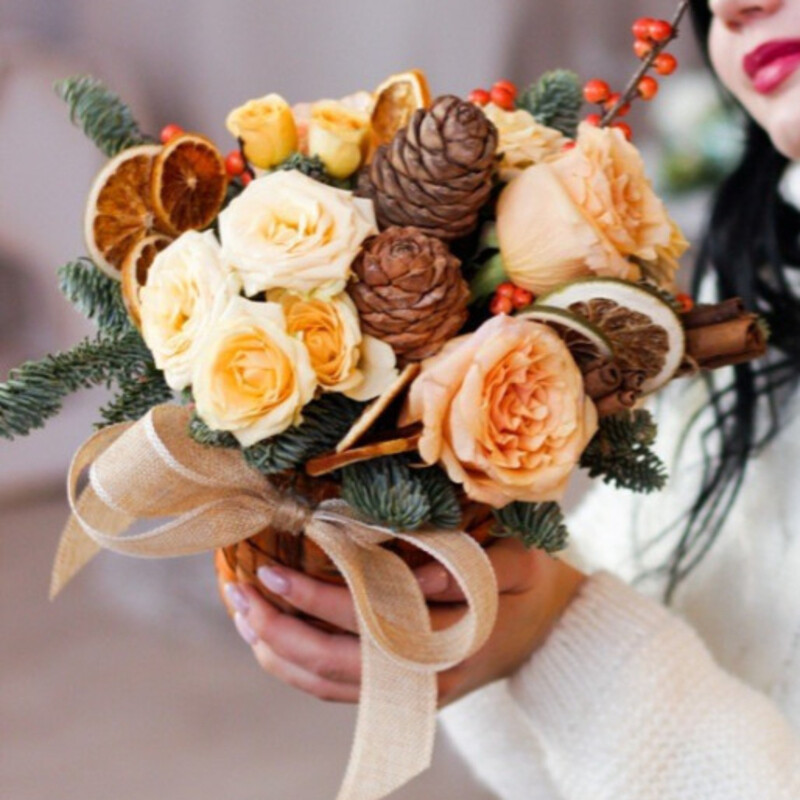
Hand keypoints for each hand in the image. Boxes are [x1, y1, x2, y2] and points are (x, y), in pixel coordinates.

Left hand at [224, 538, 585, 705]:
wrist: (544, 632)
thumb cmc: (526, 586)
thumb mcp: (520, 562)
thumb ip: (475, 565)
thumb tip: (418, 574)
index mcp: (451, 642)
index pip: (365, 622)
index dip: (312, 599)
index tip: (269, 567)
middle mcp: (422, 678)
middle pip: (332, 664)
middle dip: (276, 630)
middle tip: (238, 593)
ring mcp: (409, 693)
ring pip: (327, 685)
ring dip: (277, 654)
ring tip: (242, 613)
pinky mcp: (400, 695)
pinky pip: (337, 692)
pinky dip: (296, 671)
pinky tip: (269, 640)